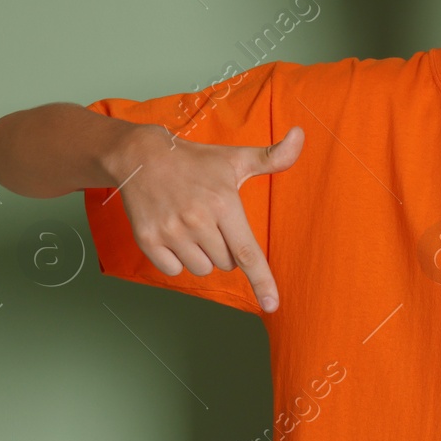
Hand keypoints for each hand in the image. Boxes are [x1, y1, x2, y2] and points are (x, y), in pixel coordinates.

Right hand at [107, 125, 303, 310]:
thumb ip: (272, 157)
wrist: (140, 156)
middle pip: (226, 264)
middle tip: (210, 221)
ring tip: (191, 226)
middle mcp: (196, 219)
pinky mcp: (147, 239)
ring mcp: (170, 231)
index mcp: (222, 203)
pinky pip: (174, 270)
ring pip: (201, 269)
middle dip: (224, 249)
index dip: (262, 281)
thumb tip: (301, 135)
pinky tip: (172, 233)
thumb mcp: (235, 159)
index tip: (272, 305)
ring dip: (201, 256)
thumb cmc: (196, 162)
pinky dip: (176, 260)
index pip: (247, 252)